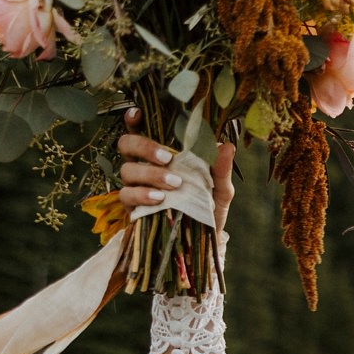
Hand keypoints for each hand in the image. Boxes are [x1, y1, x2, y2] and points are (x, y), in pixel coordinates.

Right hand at [116, 108, 235, 235]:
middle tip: (167, 158)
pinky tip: (159, 199)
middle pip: (126, 144)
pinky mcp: (132, 207)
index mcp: (163, 154)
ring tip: (174, 184)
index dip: (134, 119)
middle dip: (143, 147)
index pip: (141, 129)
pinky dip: (142, 195)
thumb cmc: (209, 207)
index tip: (138, 113)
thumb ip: (221, 169)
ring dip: (150, 174)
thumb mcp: (220, 189)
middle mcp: (144, 165)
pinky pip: (127, 195)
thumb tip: (226, 145)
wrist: (205, 240)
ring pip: (126, 170)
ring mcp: (136, 185)